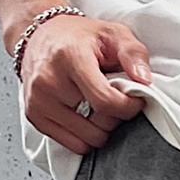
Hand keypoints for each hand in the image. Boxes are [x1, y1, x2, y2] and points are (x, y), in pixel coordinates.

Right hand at [19, 14, 150, 154]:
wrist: (39, 36)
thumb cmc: (78, 37)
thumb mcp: (112, 33)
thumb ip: (133, 53)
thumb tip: (144, 80)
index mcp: (70, 57)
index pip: (105, 101)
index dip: (128, 107)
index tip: (134, 100)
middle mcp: (49, 81)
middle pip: (98, 125)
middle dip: (114, 117)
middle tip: (112, 98)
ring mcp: (39, 102)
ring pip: (87, 140)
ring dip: (99, 129)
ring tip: (96, 105)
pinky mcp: (35, 117)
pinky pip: (73, 145)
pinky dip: (84, 135)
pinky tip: (83, 114)